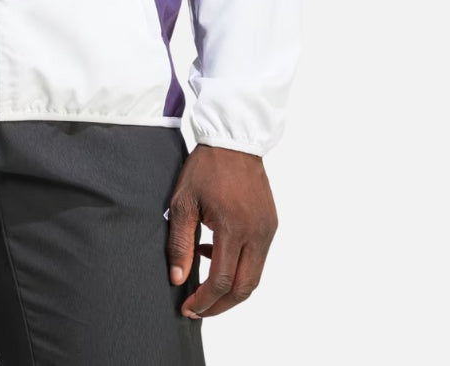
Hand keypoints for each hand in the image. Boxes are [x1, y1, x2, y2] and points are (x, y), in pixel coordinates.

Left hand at [166, 142, 277, 318]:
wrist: (233, 140)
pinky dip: (239, 267)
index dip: (204, 301)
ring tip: (204, 285)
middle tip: (198, 309)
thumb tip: (178, 279)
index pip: (222, 281)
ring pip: (254, 276)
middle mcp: (256, 233)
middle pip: (244, 288)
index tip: (188, 307)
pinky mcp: (270, 224)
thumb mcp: (183, 202)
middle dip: (220, 305)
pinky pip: (258, 258)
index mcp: (233, 227)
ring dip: (231, 289)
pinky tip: (214, 253)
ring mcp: (267, 230)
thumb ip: (179, 243)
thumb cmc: (205, 168)